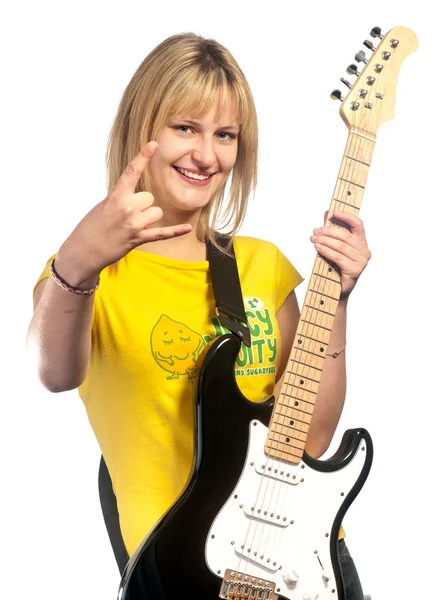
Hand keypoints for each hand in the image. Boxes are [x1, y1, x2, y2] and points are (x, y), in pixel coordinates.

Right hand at [57, 141, 191, 280]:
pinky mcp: (138, 239)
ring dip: (149, 218)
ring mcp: (133, 224)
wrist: (84, 250)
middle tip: (126, 216)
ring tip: (132, 226)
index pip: (132, 172)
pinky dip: (175, 231)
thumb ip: (122, 198)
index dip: (143, 157)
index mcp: (116, 197)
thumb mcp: (104, 205)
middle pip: (150, 197)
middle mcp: (126, 209)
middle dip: (142, 205)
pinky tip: (187, 228)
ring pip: (156, 212)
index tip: (153, 144)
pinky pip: (162, 233)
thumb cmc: (92, 226)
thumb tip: (140, 199)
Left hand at [310, 210, 370, 298]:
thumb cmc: (336, 267)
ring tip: (313, 239)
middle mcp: (364, 250)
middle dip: (328, 231)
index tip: (334, 213)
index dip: (346, 217)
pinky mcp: (355, 270)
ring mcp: (361, 261)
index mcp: (361, 242)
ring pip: (341, 246)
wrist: (336, 289)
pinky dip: (326, 251)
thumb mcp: (334, 246)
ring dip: (325, 241)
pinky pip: (338, 257)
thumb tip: (327, 212)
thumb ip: (333, 230)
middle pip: (345, 235)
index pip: (358, 224)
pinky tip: (318, 248)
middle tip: (315, 231)